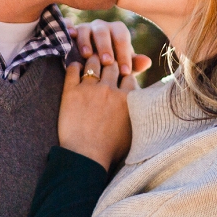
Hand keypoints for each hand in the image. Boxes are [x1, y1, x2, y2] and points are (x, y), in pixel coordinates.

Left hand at [58, 51, 136, 168]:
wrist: (86, 156)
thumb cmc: (111, 149)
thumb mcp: (134, 131)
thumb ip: (139, 114)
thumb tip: (145, 108)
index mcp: (127, 98)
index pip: (129, 75)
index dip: (124, 74)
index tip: (119, 76)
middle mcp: (110, 89)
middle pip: (113, 65)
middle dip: (110, 63)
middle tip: (105, 63)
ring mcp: (90, 89)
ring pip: (94, 62)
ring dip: (94, 60)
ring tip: (90, 61)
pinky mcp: (71, 91)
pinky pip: (73, 69)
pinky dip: (75, 65)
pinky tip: (76, 67)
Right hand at [73, 20, 152, 79]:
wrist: (91, 67)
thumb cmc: (111, 67)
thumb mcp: (122, 67)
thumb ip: (133, 64)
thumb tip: (147, 62)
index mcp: (117, 31)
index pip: (122, 39)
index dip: (124, 54)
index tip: (125, 72)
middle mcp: (101, 27)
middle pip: (103, 32)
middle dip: (105, 47)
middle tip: (107, 62)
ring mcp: (84, 27)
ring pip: (85, 29)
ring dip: (86, 41)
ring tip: (88, 55)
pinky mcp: (70, 31)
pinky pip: (67, 27)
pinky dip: (68, 29)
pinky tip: (70, 37)